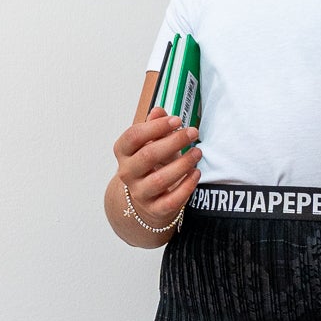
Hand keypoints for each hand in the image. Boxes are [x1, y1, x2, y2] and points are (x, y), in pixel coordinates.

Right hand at [112, 107, 201, 227]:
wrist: (149, 198)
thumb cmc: (153, 164)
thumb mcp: (153, 142)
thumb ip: (155, 126)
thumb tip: (159, 111)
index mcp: (123, 152)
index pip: (133, 136)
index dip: (156, 127)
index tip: (177, 120)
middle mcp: (127, 173)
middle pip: (148, 156)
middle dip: (173, 142)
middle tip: (192, 132)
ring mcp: (140, 193)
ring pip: (160, 179)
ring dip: (182, 164)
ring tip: (197, 153)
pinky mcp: (155, 209)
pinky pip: (171, 200)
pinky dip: (186, 186)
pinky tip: (196, 173)